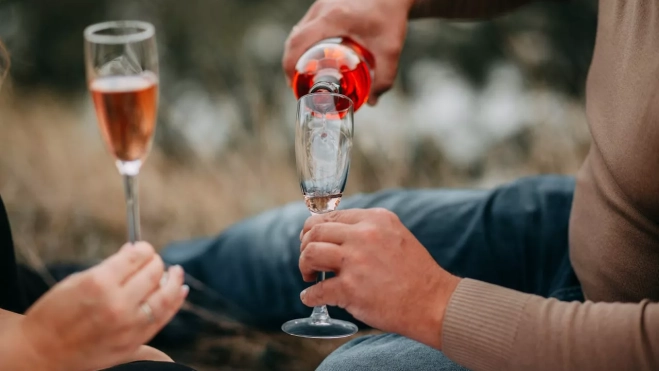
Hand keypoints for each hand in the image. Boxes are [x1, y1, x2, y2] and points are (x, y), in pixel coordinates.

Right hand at [20, 242, 187, 370]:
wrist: (40, 353)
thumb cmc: (53, 314)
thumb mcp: (76, 281)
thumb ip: (109, 267)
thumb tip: (134, 252)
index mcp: (100, 283)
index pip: (137, 257)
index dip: (143, 249)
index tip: (142, 248)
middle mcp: (117, 304)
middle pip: (154, 274)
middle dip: (156, 262)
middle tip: (154, 260)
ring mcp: (128, 325)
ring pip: (165, 296)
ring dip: (174, 280)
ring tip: (177, 272)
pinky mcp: (133, 342)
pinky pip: (163, 318)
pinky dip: (175, 302)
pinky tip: (181, 290)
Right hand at [282, 0, 414, 104]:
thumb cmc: (390, 15)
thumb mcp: (390, 49)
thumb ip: (384, 77)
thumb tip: (373, 100)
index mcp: (334, 18)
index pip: (299, 41)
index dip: (290, 65)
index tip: (293, 83)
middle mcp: (322, 9)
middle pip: (294, 39)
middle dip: (291, 63)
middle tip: (298, 84)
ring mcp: (321, 5)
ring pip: (298, 32)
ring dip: (296, 53)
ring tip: (304, 74)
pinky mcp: (324, 6)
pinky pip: (306, 27)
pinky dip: (304, 43)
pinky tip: (313, 57)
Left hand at [299, 208, 460, 348]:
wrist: (434, 304)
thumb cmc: (416, 274)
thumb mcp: (396, 236)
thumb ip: (369, 230)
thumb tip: (336, 234)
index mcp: (376, 219)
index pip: (331, 216)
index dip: (314, 229)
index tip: (311, 240)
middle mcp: (364, 235)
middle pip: (316, 231)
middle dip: (305, 246)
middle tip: (309, 261)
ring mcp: (356, 261)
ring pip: (310, 253)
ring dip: (304, 266)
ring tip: (310, 277)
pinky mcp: (350, 289)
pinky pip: (317, 290)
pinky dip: (309, 296)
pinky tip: (311, 298)